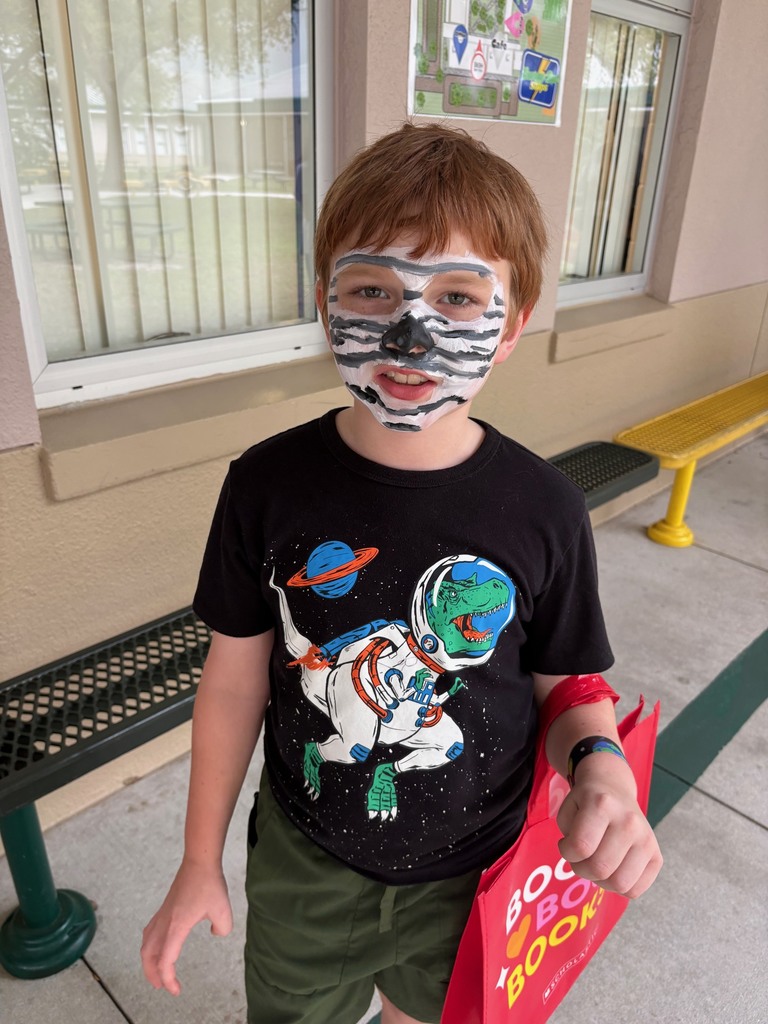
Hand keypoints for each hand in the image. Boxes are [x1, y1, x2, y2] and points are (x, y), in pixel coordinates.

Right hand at [141, 858, 232, 995]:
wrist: (199, 861)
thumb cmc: (210, 884)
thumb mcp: (224, 912)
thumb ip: (222, 929)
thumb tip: (216, 933)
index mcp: (177, 927)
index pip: (165, 961)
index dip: (168, 979)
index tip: (176, 989)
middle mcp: (165, 923)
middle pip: (149, 955)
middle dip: (152, 974)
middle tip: (162, 986)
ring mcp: (162, 915)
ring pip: (147, 943)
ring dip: (149, 961)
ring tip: (157, 972)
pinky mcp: (165, 909)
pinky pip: (150, 932)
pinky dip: (151, 946)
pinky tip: (159, 948)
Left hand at [556, 754, 661, 898]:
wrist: (614, 788)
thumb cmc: (587, 802)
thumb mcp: (569, 808)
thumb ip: (568, 835)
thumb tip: (582, 861)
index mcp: (603, 805)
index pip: (581, 846)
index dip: (566, 852)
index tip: (566, 844)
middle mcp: (629, 822)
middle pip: (600, 868)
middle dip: (582, 869)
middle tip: (580, 858)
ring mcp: (646, 840)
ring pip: (620, 884)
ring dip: (600, 881)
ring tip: (596, 864)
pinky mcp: (656, 856)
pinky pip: (635, 890)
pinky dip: (618, 888)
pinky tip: (612, 870)